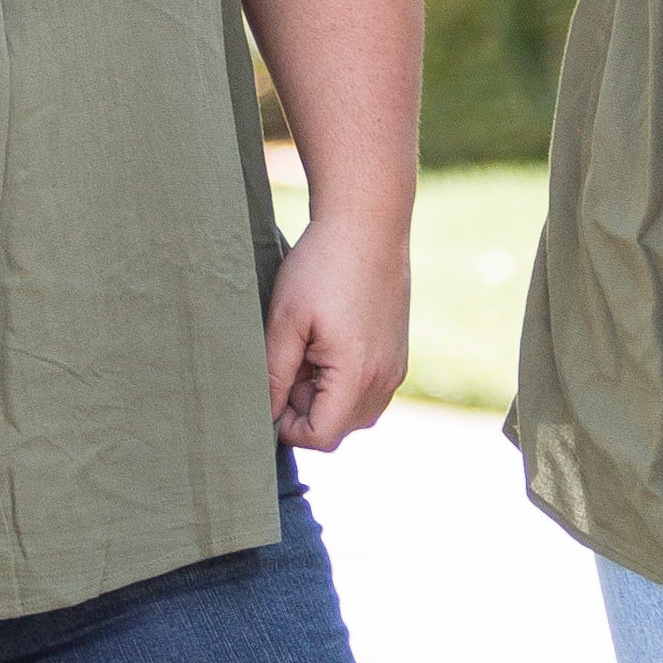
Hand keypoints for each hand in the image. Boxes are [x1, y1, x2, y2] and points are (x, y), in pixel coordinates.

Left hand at [264, 214, 409, 451]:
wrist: (368, 225)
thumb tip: (264, 415)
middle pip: (338, 430)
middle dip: (306, 410)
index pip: (320, 437)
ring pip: (354, 414)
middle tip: (287, 364)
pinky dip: (343, 382)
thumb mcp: (285, 322)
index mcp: (357, 377)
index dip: (287, 425)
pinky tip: (326, 344)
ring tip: (306, 352)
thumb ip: (273, 376)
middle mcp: (385, 381)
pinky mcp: (397, 356)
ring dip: (325, 397)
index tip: (271, 391)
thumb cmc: (321, 267)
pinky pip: (369, 391)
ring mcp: (396, 369)